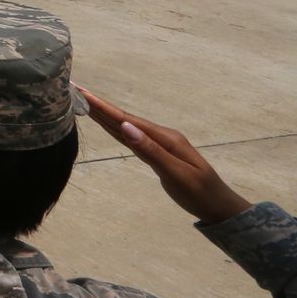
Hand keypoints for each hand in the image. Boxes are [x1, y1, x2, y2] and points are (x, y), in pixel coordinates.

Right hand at [80, 86, 251, 224]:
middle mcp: (161, 136)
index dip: (104, 108)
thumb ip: (150, 151)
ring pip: (127, 127)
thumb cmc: (199, 193)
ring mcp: (160, 144)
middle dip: (100, 106)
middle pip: (125, 119)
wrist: (219, 207)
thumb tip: (125, 127)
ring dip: (106, 115)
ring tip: (85, 103)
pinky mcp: (158, 153)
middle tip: (77, 90)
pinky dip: (116, 129)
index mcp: (165, 138)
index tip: (83, 92)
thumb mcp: (176, 174)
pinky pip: (132, 138)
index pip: (128, 120)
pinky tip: (107, 124)